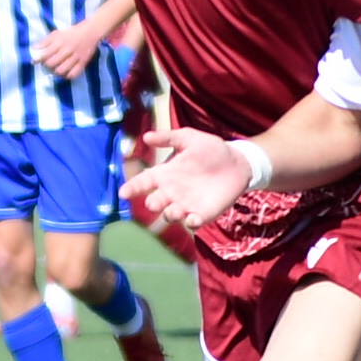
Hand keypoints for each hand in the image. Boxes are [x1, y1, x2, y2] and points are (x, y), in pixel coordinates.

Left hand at [34, 13, 104, 78]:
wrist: (90, 32)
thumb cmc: (71, 32)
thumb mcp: (57, 33)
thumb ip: (45, 41)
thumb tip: (33, 48)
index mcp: (60, 42)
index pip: (46, 53)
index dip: (38, 59)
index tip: (34, 62)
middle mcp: (67, 50)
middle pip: (52, 63)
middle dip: (46, 66)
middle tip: (46, 65)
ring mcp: (76, 57)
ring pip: (62, 70)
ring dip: (55, 71)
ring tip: (55, 69)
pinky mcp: (83, 63)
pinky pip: (74, 74)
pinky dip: (67, 76)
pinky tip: (65, 73)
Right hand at [122, 128, 250, 228]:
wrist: (237, 162)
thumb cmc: (211, 149)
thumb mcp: (190, 138)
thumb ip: (169, 138)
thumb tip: (146, 137)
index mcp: (166, 174)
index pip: (144, 182)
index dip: (132, 188)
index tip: (123, 193)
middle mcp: (172, 192)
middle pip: (155, 202)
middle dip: (152, 204)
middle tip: (154, 202)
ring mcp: (187, 204)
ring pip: (171, 215)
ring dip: (170, 215)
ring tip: (174, 211)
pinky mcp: (203, 214)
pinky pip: (193, 222)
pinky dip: (191, 223)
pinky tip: (193, 219)